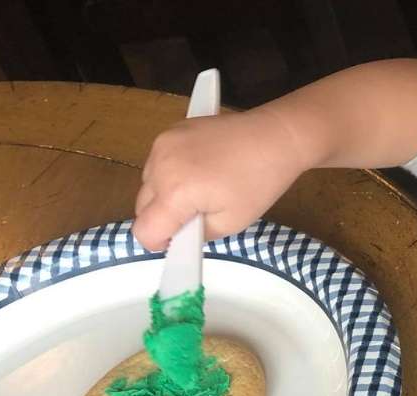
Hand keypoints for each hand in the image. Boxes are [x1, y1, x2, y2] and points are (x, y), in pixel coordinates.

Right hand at [133, 106, 306, 249]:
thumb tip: (178, 235)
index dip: (159, 242)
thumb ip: (196, 235)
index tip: (180, 240)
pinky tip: (199, 171)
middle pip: (141, 206)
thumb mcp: (230, 223)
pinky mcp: (170, 130)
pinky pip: (157, 163)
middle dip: (162, 218)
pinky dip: (170, 173)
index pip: (144, 230)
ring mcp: (162, 144)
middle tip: (195, 216)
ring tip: (201, 190)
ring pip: (147, 183)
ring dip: (164, 195)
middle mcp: (160, 166)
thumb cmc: (259, 183)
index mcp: (175, 192)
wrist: (275, 137)